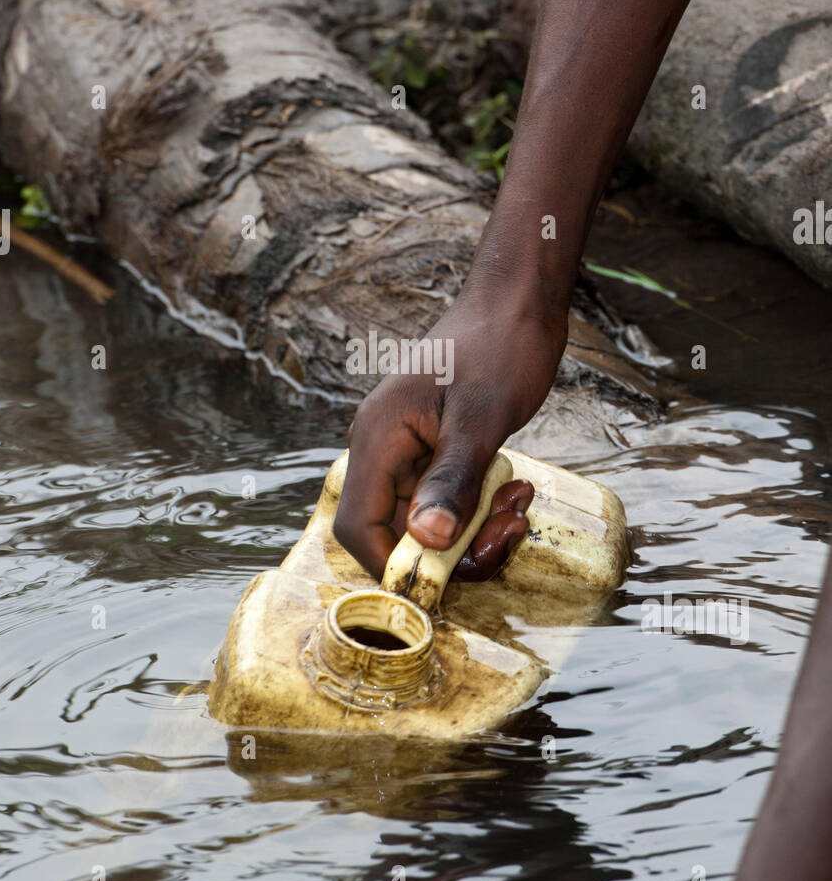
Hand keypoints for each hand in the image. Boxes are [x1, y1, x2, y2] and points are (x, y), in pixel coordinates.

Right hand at [333, 296, 567, 580]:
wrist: (516, 303)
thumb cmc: (498, 347)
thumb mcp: (480, 420)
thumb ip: (451, 482)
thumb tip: (428, 544)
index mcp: (377, 439)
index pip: (360, 528)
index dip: (397, 566)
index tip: (448, 577)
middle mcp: (381, 449)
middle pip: (398, 533)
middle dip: (454, 548)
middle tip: (509, 529)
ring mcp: (406, 451)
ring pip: (427, 521)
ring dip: (474, 529)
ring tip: (519, 502)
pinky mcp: (432, 451)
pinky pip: (446, 500)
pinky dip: (480, 507)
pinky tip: (515, 488)